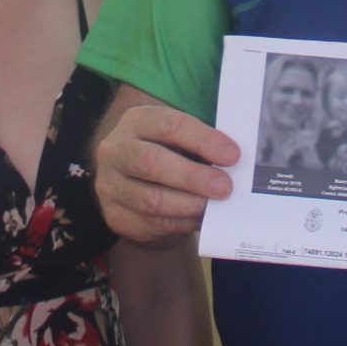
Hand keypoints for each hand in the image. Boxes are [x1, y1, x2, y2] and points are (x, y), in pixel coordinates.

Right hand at [94, 102, 238, 243]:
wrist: (131, 184)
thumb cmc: (166, 154)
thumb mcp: (178, 139)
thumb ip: (201, 144)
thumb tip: (236, 160)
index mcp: (136, 121)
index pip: (168, 125)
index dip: (203, 140)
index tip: (232, 155)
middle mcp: (115, 151)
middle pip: (150, 162)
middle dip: (192, 177)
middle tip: (225, 187)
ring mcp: (110, 186)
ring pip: (150, 199)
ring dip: (189, 205)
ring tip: (215, 207)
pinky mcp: (115, 216)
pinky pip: (151, 224)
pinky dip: (181, 223)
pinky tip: (199, 218)